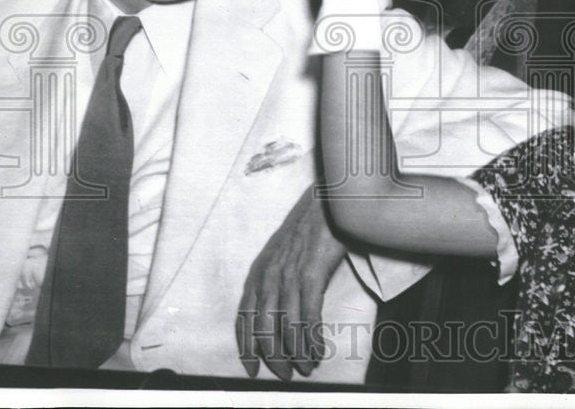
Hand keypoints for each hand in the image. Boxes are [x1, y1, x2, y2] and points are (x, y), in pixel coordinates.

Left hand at [236, 186, 347, 379]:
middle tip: (286, 374)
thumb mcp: (285, 253)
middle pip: (264, 329)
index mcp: (259, 270)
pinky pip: (308, 316)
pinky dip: (312, 339)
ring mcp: (290, 274)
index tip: (251, 369)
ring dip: (297, 353)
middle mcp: (269, 274)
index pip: (244, 317)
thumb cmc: (312, 227)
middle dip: (273, 357)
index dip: (246, 347)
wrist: (331, 200)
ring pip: (286, 327)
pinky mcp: (312, 273)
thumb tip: (281, 310)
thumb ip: (278, 277)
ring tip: (307, 366)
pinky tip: (318, 350)